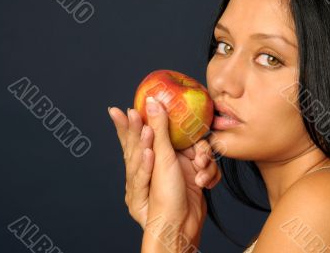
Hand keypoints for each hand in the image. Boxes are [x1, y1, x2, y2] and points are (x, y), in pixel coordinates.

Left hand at [108, 101, 220, 231]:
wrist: (181, 227)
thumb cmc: (164, 197)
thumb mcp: (159, 158)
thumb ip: (158, 128)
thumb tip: (151, 102)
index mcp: (147, 157)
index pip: (138, 133)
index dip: (132, 121)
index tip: (121, 109)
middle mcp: (163, 161)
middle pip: (178, 138)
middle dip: (191, 143)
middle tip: (188, 135)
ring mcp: (181, 168)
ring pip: (199, 150)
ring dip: (203, 160)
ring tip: (200, 169)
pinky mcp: (196, 176)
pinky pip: (206, 166)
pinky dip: (208, 173)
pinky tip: (204, 182)